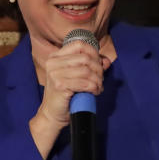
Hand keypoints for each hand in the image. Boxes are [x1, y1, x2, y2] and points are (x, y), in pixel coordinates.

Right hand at [29, 41, 110, 158]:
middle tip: (100, 80)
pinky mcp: (60, 85)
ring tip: (98, 88)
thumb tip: (106, 61)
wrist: (53, 114)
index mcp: (56, 57)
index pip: (79, 45)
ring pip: (87, 71)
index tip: (99, 65)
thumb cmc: (65, 95)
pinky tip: (94, 92)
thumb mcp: (77, 77)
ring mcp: (55, 74)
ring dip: (97, 80)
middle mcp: (53, 63)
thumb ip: (91, 67)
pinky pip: (85, 83)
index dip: (93, 53)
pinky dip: (94, 87)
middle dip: (98, 69)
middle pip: (85, 58)